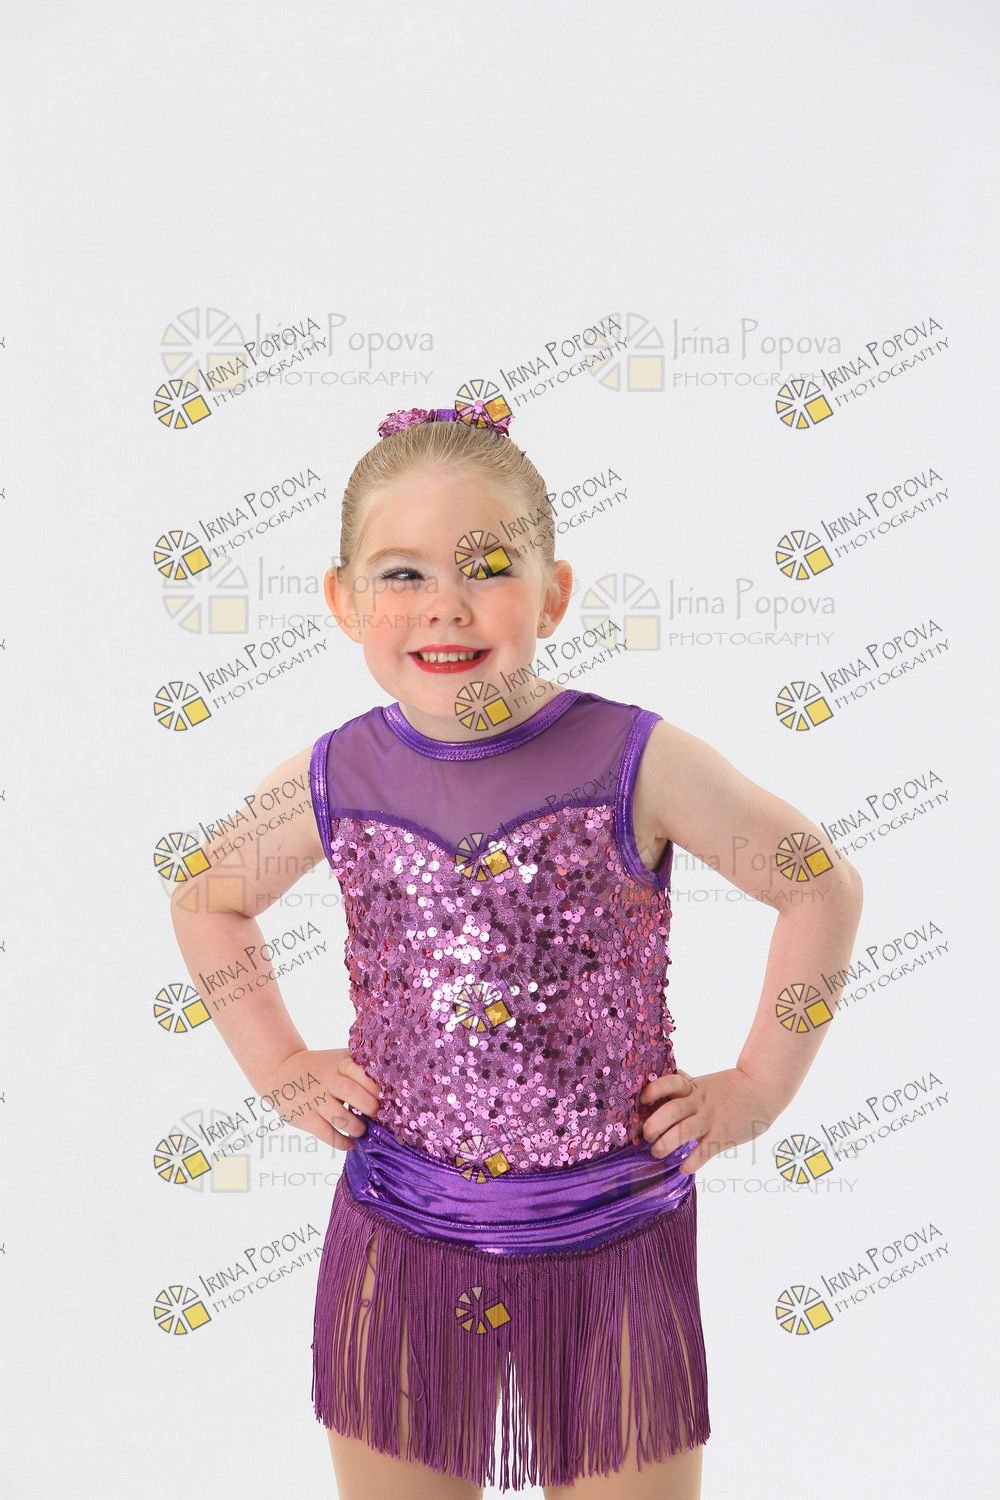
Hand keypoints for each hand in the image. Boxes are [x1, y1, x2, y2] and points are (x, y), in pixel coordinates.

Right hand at [258, 1048, 381, 1151]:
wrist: (281, 1071)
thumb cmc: (320, 1067)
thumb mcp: (337, 1059)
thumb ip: (359, 1067)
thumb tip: (393, 1082)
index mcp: (339, 1064)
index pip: (361, 1072)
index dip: (376, 1087)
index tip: (387, 1098)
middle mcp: (326, 1080)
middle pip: (352, 1092)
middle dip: (370, 1107)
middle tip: (377, 1116)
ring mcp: (314, 1099)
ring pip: (340, 1116)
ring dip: (357, 1127)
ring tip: (362, 1130)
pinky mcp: (304, 1117)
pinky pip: (327, 1134)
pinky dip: (342, 1142)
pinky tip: (350, 1143)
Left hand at [639, 1067, 777, 1174]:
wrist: (761, 1091)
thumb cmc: (730, 1088)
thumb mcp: (705, 1082)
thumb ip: (685, 1084)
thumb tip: (660, 1083)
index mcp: (694, 1087)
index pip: (670, 1082)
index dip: (654, 1090)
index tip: (643, 1099)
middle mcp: (700, 1102)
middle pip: (672, 1110)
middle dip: (654, 1124)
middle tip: (647, 1135)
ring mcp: (711, 1119)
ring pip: (683, 1132)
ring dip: (666, 1144)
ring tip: (657, 1152)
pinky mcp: (723, 1137)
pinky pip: (704, 1152)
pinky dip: (691, 1163)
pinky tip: (683, 1168)